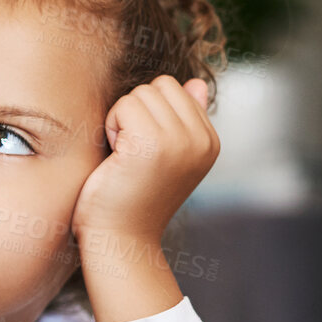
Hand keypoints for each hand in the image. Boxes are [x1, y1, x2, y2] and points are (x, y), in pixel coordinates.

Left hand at [71, 75, 218, 242]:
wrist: (120, 238)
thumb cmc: (132, 197)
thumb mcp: (166, 155)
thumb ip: (183, 118)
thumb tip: (196, 83)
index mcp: (209, 141)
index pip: (175, 88)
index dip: (148, 113)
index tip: (143, 150)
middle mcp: (201, 140)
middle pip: (158, 86)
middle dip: (134, 112)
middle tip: (130, 151)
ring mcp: (180, 142)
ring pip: (141, 93)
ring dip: (122, 119)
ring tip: (124, 156)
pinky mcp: (152, 144)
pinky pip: (125, 106)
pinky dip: (111, 127)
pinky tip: (116, 157)